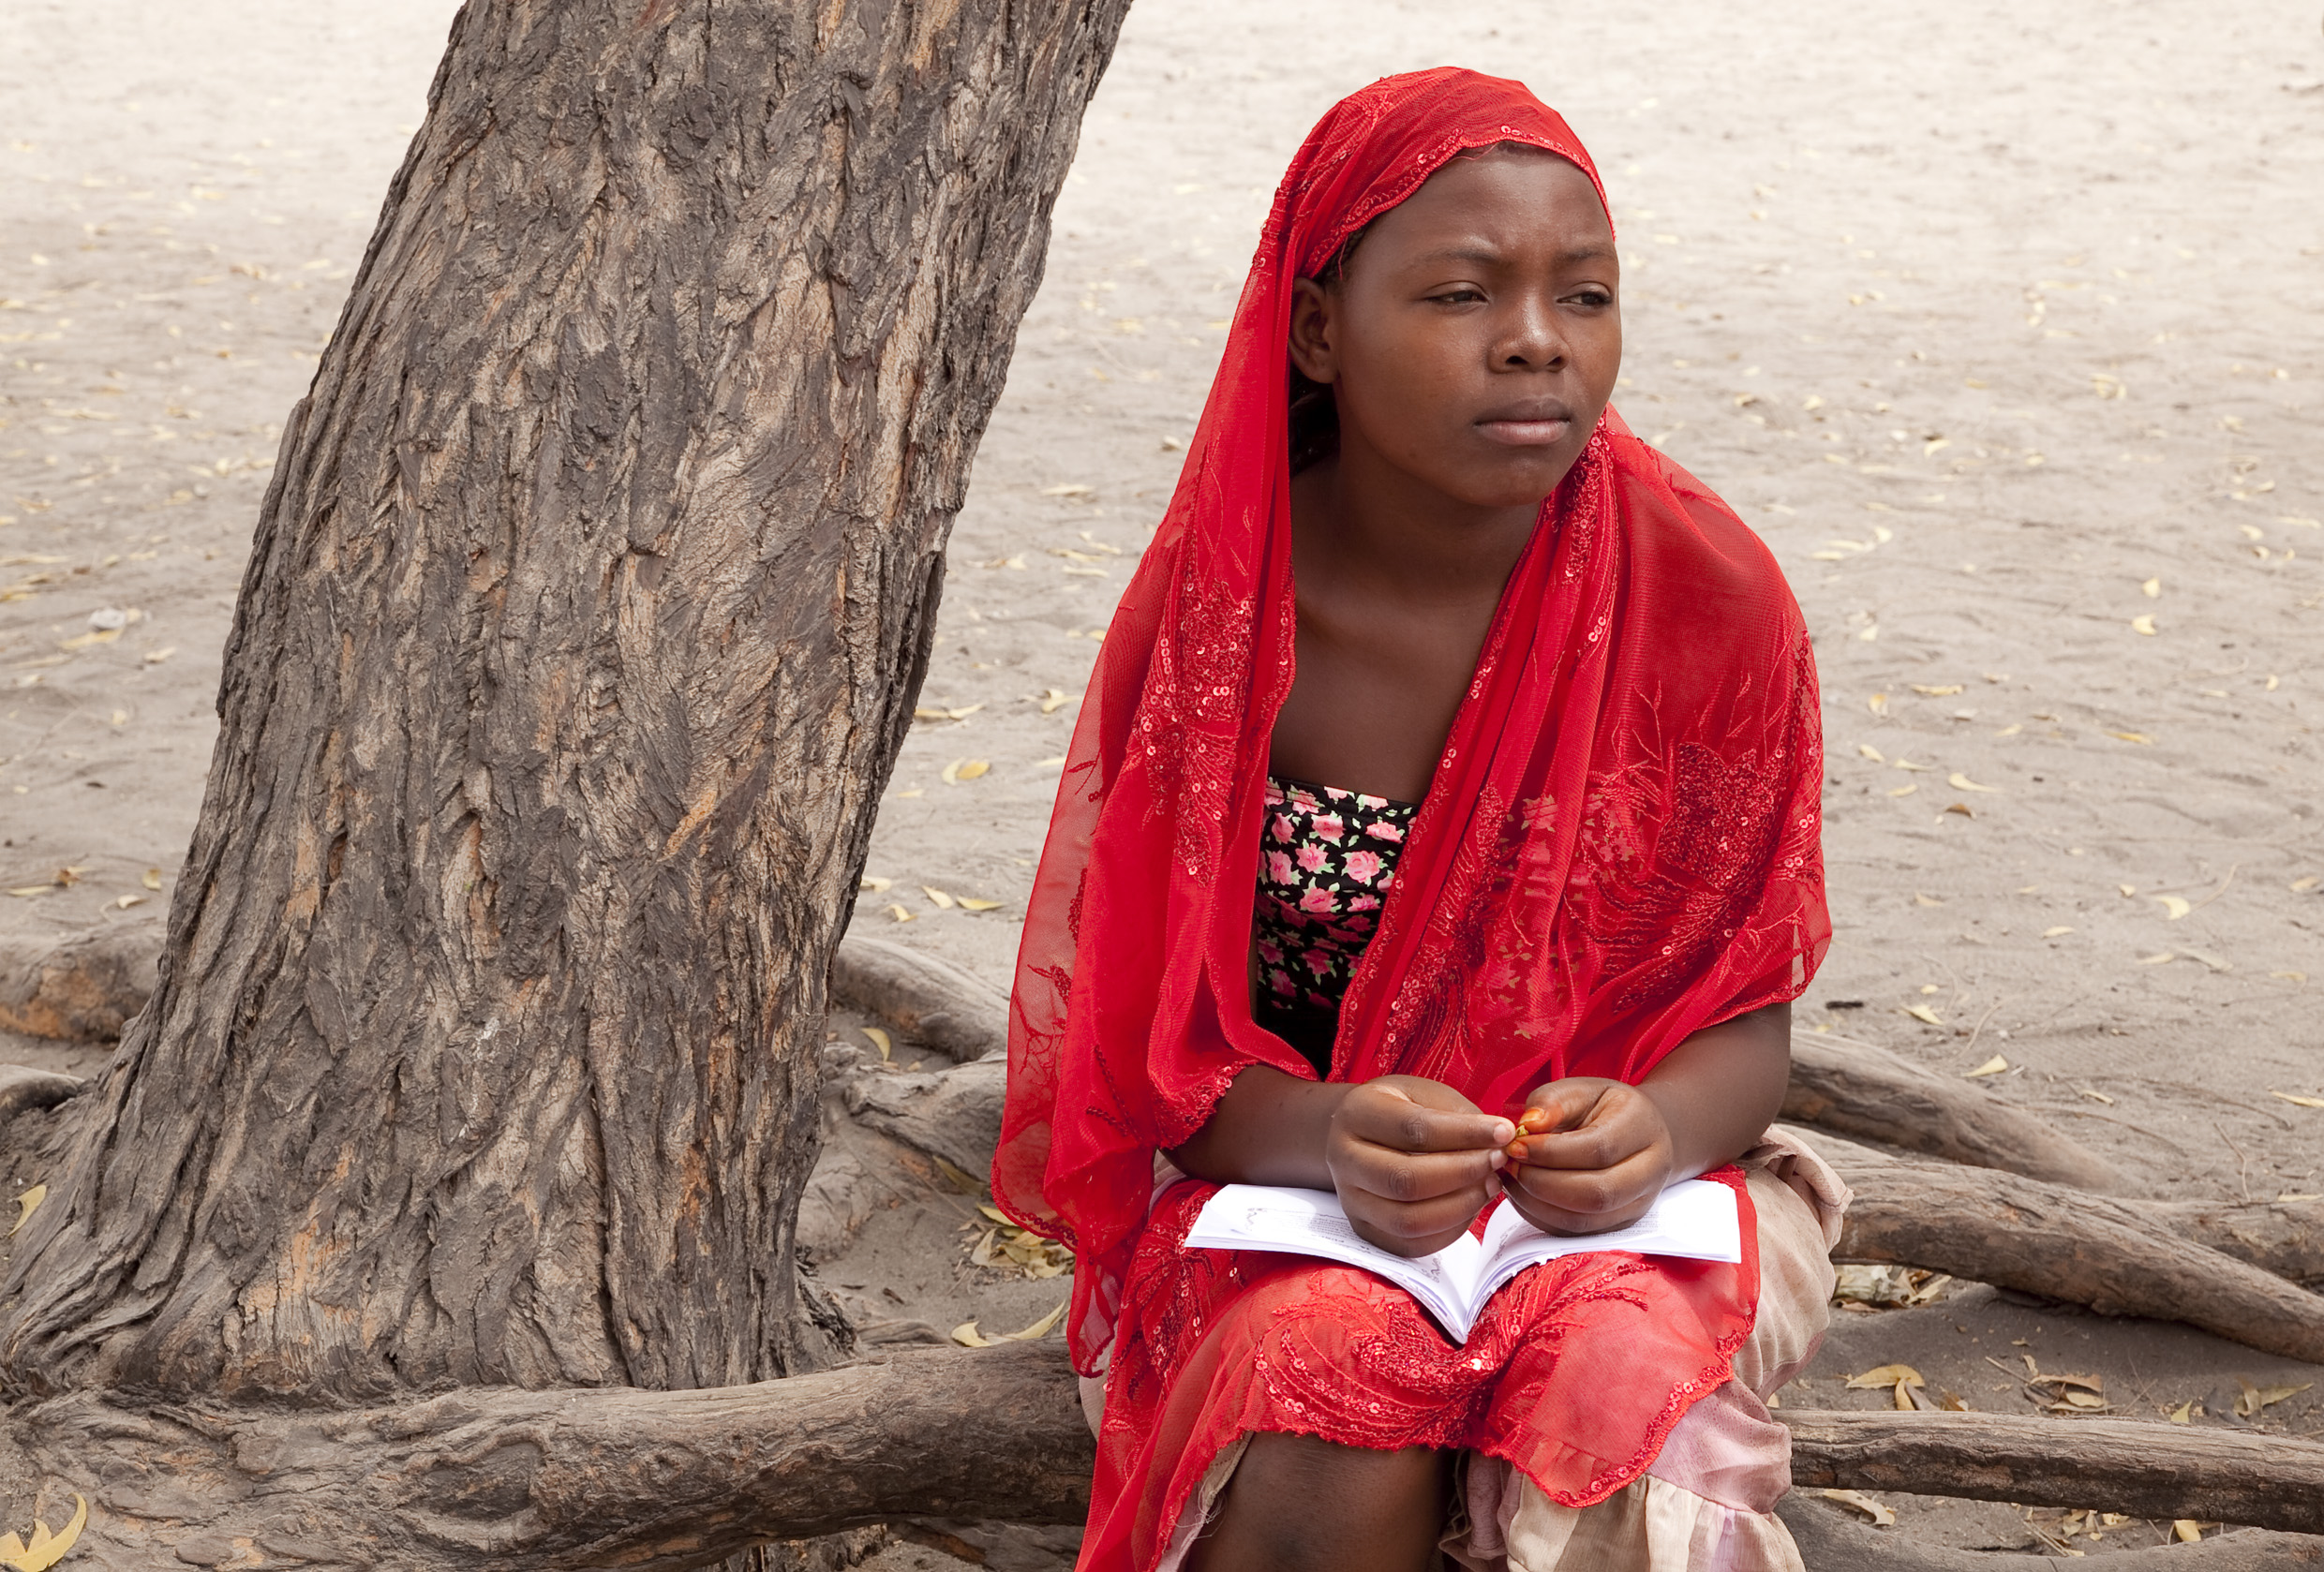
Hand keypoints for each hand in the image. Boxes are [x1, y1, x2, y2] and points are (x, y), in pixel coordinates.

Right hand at [1324, 1076, 1514, 1257]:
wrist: (1362, 1135)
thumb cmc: (1402, 1111)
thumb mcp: (1425, 1096)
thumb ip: (1459, 1117)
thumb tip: (1498, 1142)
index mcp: (1356, 1113)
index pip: (1414, 1129)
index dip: (1465, 1134)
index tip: (1504, 1133)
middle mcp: (1343, 1158)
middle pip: (1405, 1180)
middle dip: (1464, 1173)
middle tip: (1498, 1161)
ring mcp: (1351, 1199)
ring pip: (1408, 1219)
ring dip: (1461, 1206)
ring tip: (1490, 1185)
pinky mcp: (1365, 1229)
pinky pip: (1411, 1244)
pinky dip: (1451, 1230)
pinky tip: (1471, 1206)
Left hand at [1502, 1077, 1675, 1235]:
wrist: (1641, 1133)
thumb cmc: (1605, 1109)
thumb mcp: (1581, 1090)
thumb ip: (1553, 1102)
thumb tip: (1528, 1125)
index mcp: (1643, 1127)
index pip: (1598, 1149)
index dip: (1551, 1152)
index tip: (1515, 1145)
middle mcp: (1650, 1170)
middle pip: (1596, 1193)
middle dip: (1542, 1183)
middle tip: (1509, 1165)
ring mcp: (1638, 1204)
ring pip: (1585, 1220)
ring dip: (1537, 1203)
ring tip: (1512, 1179)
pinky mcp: (1618, 1225)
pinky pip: (1575, 1233)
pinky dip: (1541, 1216)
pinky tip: (1523, 1194)